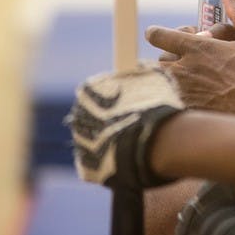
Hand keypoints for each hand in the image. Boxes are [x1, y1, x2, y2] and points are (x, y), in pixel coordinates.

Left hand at [67, 63, 184, 190]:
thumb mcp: (155, 78)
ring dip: (109, 141)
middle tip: (132, 123)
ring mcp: (82, 145)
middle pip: (92, 117)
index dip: (114, 97)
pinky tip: (128, 158)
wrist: (156, 143)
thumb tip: (141, 66)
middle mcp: (78, 118)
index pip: (95, 91)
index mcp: (88, 92)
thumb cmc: (156, 106)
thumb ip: (142, 72)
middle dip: (109, 120)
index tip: (129, 102)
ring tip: (133, 143)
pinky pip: (97, 164)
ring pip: (94, 141)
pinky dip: (110, 162)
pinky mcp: (88, 169)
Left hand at [146, 0, 234, 115]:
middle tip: (187, 59)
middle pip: (159, 60)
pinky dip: (177, 98)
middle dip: (169, 56)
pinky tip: (197, 99)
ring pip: (162, 83)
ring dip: (171, 78)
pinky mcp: (190, 114)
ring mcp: (185, 95)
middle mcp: (186, 70)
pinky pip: (171, 103)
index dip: (158, 34)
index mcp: (199, 48)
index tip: (162, 35)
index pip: (159, 36)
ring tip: (191, 80)